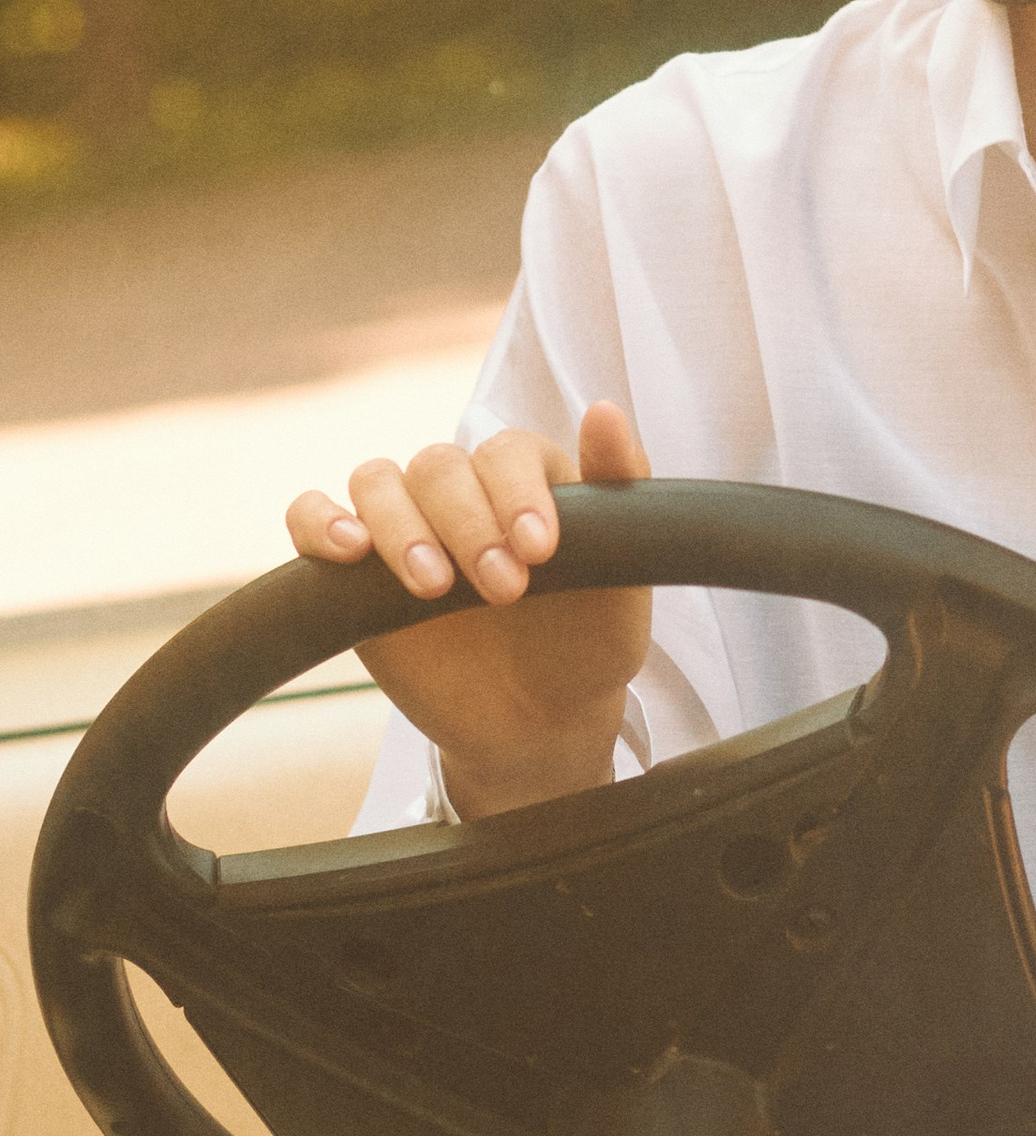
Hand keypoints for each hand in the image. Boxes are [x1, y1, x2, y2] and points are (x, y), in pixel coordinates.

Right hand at [287, 402, 652, 819]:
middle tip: (504, 591)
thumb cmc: (589, 646)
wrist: (538, 726)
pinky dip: (320, 521)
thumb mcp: (624, 580)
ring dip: (398, 525)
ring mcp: (403, 523)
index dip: (518, 492)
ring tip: (432, 585)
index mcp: (529, 478)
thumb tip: (605, 410)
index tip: (541, 550)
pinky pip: (311, 516)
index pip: (508, 452)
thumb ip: (619, 492)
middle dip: (468, 525)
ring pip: (377, 480)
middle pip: (440, 465)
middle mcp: (462, 490)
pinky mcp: (350, 569)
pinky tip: (349, 551)